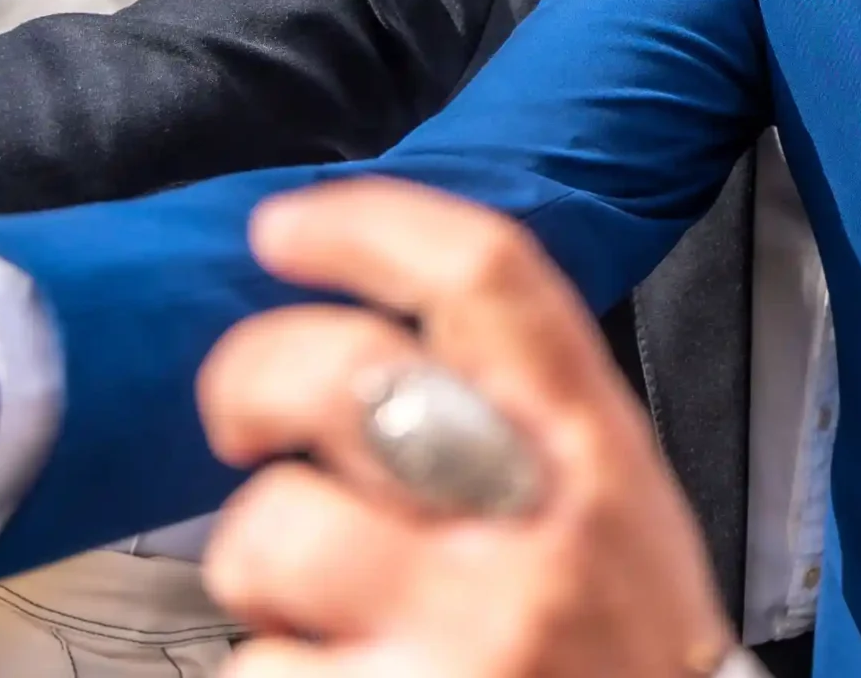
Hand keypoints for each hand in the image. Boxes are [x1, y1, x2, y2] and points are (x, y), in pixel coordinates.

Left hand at [199, 180, 735, 677]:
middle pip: (345, 374)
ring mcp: (464, 632)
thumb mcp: (616, 501)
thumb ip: (521, 415)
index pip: (485, 276)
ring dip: (257, 568)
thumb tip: (367, 331)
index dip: (367, 227)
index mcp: (590, 445)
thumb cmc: (619, 642)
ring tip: (315, 602)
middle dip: (247, 378)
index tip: (285, 230)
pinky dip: (275, 675)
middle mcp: (532, 526)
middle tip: (241, 421)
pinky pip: (254, 671)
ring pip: (268, 535)